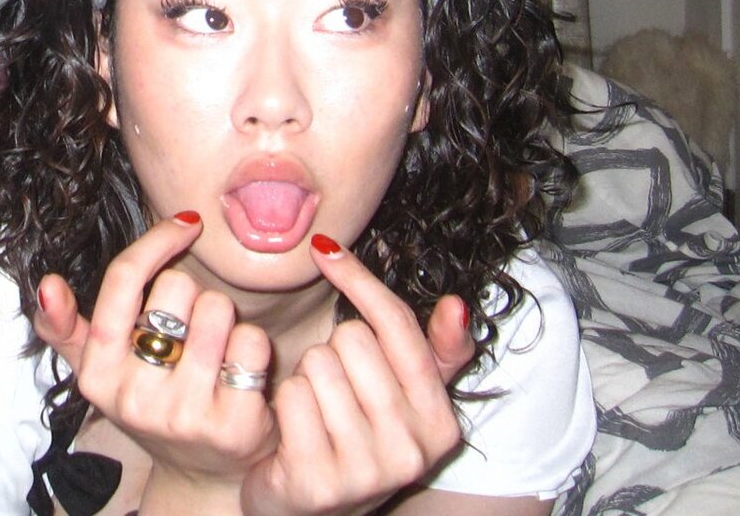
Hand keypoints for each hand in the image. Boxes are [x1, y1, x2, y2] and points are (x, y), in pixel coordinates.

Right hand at [32, 214, 276, 500]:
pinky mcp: (232, 426)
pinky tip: (243, 369)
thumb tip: (47, 284)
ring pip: (217, 309)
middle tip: (192, 330)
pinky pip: (251, 343)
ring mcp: (183, 414)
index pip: (123, 280)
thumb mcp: (100, 370)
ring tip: (217, 349)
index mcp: (97, 374)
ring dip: (225, 320)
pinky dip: (254, 346)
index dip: (157, 241)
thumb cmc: (152, 402)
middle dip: (193, 296)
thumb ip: (65, 326)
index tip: (186, 224)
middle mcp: (134, 397)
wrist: (203, 474)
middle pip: (178, 287)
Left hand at [241, 238, 472, 515]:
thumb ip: (434, 351)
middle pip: (352, 340)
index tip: (323, 249)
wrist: (309, 509)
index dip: (357, 279)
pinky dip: (283, 402)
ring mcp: (367, 471)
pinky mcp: (318, 482)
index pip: (397, 326)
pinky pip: (290, 396)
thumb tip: (457, 304)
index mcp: (439, 422)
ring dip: (306, 378)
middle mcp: (412, 450)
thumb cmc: (357, 435)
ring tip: (316, 410)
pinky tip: (293, 429)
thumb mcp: (403, 396)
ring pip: (318, 364)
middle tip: (334, 386)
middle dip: (332, 351)